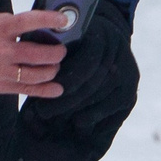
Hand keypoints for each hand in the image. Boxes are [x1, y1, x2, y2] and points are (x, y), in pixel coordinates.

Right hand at [0, 11, 71, 96]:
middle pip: (39, 54)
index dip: (50, 20)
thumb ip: (12, 25)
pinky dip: (45, 90)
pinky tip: (56, 88)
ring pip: (38, 74)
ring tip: (53, 65)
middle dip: (57, 52)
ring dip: (52, 69)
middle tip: (60, 50)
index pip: (29, 22)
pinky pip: (27, 90)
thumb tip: (41, 28)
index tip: (64, 20)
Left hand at [21, 8, 136, 128]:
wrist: (106, 38)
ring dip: (77, 112)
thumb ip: (49, 45)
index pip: (87, 64)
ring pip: (101, 99)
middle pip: (92, 85)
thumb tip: (30, 63)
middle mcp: (119, 55)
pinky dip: (95, 118)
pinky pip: (113, 110)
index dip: (67, 81)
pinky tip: (77, 124)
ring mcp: (128, 74)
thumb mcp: (63, 35)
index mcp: (101, 37)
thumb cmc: (74, 38)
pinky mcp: (130, 91)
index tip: (47, 92)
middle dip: (66, 101)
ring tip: (55, 121)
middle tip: (43, 112)